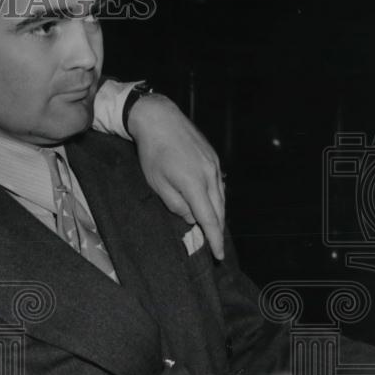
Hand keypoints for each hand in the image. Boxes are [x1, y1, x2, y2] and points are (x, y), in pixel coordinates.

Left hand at [127, 94, 224, 258]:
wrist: (160, 119)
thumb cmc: (153, 152)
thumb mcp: (157, 183)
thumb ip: (175, 204)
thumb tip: (191, 217)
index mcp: (194, 184)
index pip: (209, 219)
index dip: (215, 239)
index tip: (218, 255)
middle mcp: (210, 175)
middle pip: (219, 210)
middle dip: (218, 230)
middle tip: (216, 247)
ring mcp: (214, 165)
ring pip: (221, 197)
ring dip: (218, 215)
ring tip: (214, 229)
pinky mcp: (214, 157)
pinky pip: (219, 184)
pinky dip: (217, 198)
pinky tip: (211, 204)